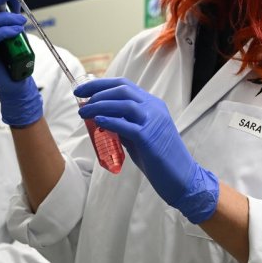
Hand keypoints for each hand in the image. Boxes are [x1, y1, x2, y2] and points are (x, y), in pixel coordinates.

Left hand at [76, 78, 218, 223]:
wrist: (181, 178)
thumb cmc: (159, 159)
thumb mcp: (139, 136)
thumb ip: (124, 125)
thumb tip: (101, 119)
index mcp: (152, 105)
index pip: (124, 85)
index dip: (101, 84)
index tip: (82, 90)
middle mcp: (154, 108)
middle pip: (122, 90)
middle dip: (97, 91)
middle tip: (80, 100)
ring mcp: (153, 121)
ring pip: (124, 103)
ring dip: (100, 105)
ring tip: (84, 112)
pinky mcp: (150, 137)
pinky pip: (127, 124)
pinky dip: (110, 120)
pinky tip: (97, 120)